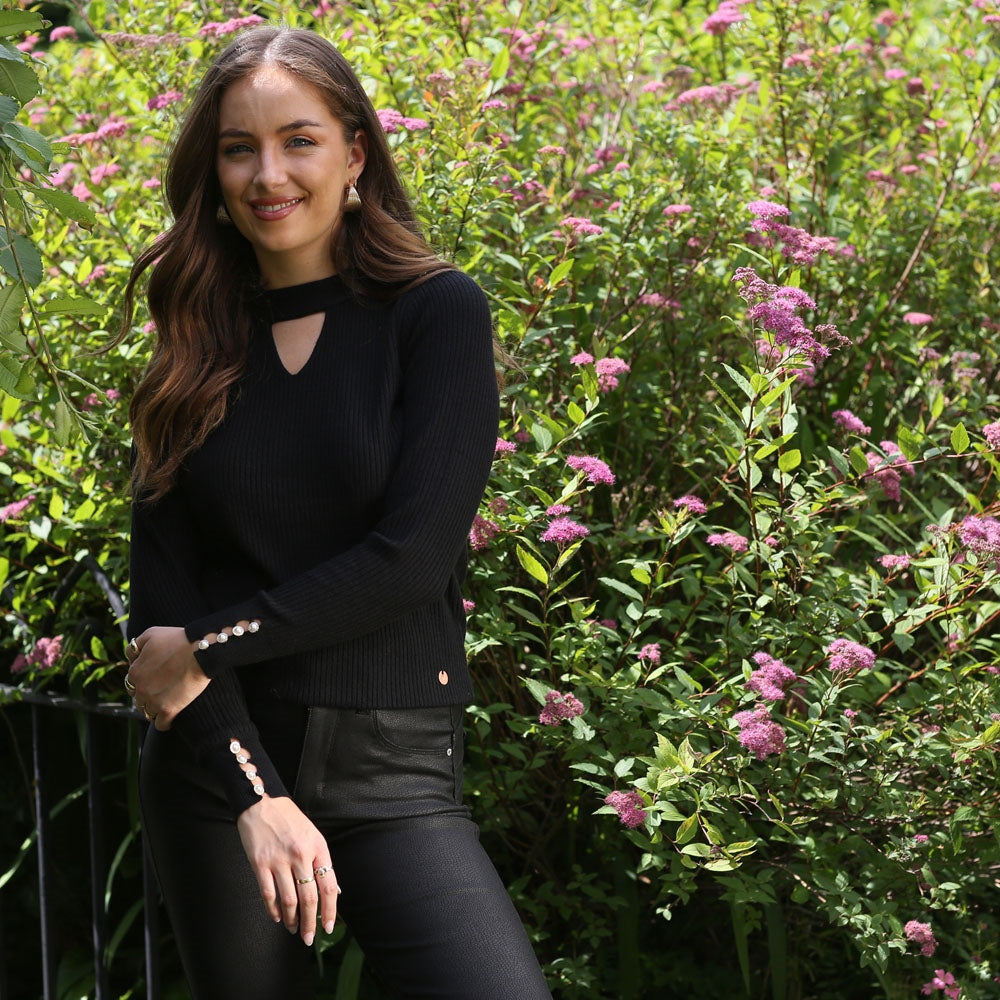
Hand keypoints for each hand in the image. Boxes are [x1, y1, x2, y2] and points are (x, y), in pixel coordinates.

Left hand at [124, 626, 208, 729]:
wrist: (201, 650)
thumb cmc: (179, 639)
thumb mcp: (151, 634)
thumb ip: (135, 646)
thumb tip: (130, 658)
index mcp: (134, 672)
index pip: (132, 683)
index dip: (144, 681)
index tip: (156, 678)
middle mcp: (140, 689)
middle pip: (139, 700)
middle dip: (148, 696)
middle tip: (164, 689)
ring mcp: (153, 701)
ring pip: (148, 713)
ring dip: (155, 709)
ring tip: (168, 702)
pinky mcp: (168, 711)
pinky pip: (161, 725)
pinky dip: (165, 722)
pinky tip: (172, 715)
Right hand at [237, 795, 339, 945]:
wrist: (261, 802)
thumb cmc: (289, 819)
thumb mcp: (313, 834)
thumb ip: (321, 861)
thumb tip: (332, 890)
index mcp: (317, 847)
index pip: (328, 885)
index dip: (330, 910)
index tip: (329, 926)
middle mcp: (300, 855)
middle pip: (309, 898)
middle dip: (310, 923)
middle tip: (309, 938)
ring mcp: (279, 860)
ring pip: (289, 900)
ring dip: (292, 920)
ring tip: (293, 929)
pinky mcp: (260, 863)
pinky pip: (268, 894)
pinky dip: (273, 910)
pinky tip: (277, 917)